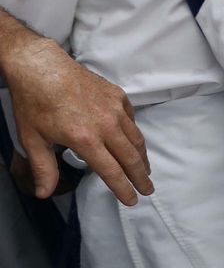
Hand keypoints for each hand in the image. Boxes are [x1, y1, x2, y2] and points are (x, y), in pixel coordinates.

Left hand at [0, 32, 149, 204]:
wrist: (41, 67)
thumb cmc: (34, 102)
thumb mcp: (32, 139)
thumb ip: (43, 168)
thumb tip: (44, 194)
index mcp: (85, 139)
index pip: (111, 171)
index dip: (123, 189)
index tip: (132, 200)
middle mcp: (106, 125)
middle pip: (131, 158)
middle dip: (141, 177)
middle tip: (148, 190)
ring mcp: (115, 109)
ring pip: (136, 139)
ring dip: (142, 157)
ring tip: (145, 169)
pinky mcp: (118, 96)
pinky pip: (131, 120)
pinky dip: (134, 134)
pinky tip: (131, 141)